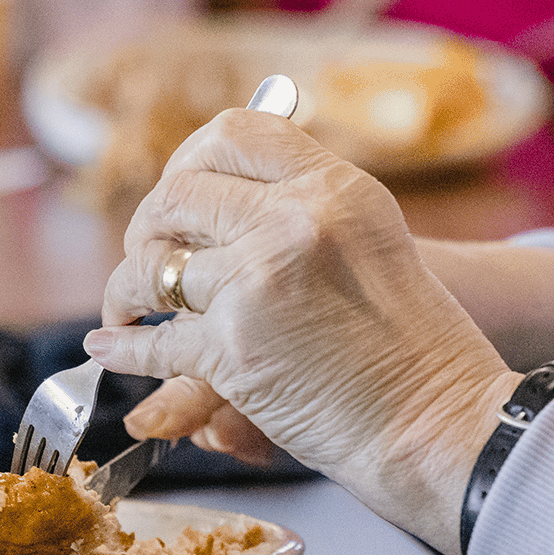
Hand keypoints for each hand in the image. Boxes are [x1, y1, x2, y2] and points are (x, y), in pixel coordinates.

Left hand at [82, 108, 520, 554]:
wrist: (441, 420)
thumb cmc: (417, 342)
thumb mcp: (373, 240)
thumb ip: (307, 209)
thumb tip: (221, 199)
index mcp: (333, 186)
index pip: (233, 134)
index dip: (189, 160)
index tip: (178, 196)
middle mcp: (293, 220)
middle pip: (178, 195)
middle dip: (148, 228)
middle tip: (146, 255)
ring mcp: (258, 281)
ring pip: (153, 267)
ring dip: (126, 291)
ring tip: (125, 308)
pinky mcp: (233, 349)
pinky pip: (153, 342)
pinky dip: (124, 351)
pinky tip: (112, 350)